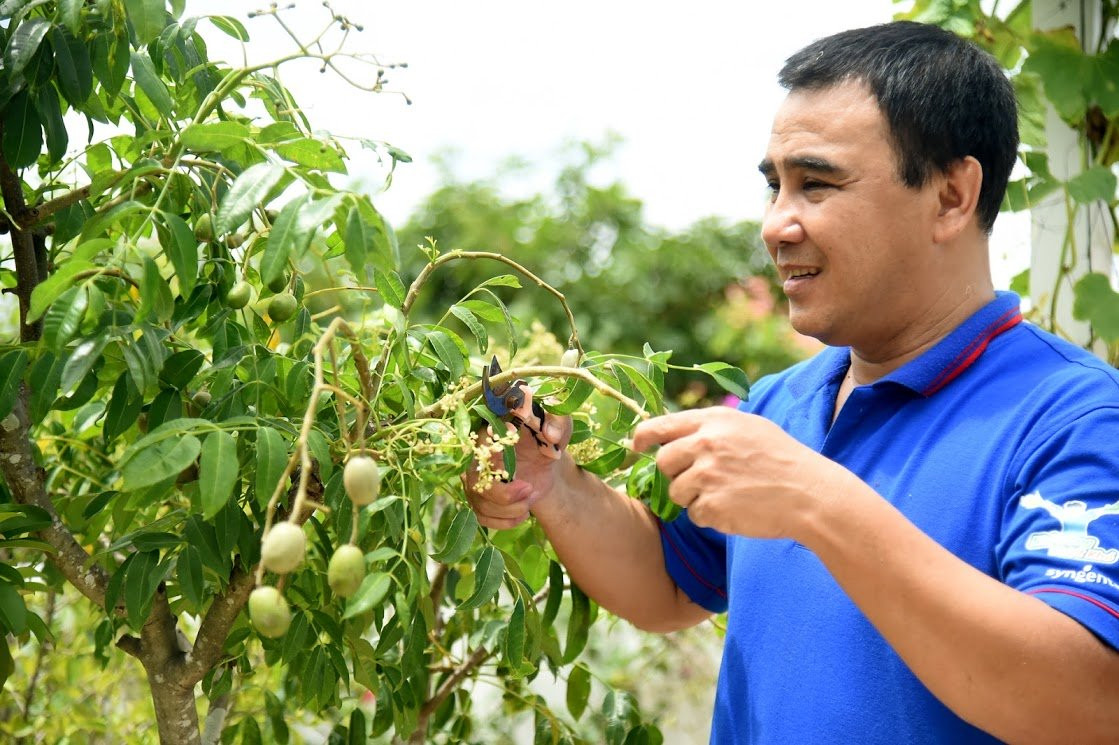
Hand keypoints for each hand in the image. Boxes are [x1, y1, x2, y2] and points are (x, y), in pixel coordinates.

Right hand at [463, 415, 572, 528]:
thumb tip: (552, 434)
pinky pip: (483, 517)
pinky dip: (505, 521)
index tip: (513, 462)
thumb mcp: (559, 427)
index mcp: (492, 433)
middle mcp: (478, 457)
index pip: (481, 443)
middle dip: (504, 493)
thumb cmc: (548, 440)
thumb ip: (558, 423)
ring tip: (530, 499)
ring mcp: (477, 481)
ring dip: (509, 509)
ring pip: (480, 502)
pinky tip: (522, 513)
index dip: (493, 454)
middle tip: (529, 489)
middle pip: (476, 480)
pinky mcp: (481, 500)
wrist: (545, 464)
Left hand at [632, 407, 842, 538]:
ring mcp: (707, 475)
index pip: (660, 425)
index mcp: (713, 421)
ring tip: (728, 493)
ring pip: (676, 492)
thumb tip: (675, 434)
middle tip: (702, 479)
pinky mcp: (711, 505)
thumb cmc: (782, 459)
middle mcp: (706, 444)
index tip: (637, 446)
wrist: (809, 493)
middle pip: (664, 462)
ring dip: (694, 497)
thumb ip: (711, 428)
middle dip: (675, 473)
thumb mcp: (748, 428)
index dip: (643, 437)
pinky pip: (695, 514)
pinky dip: (710, 515)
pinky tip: (736, 508)